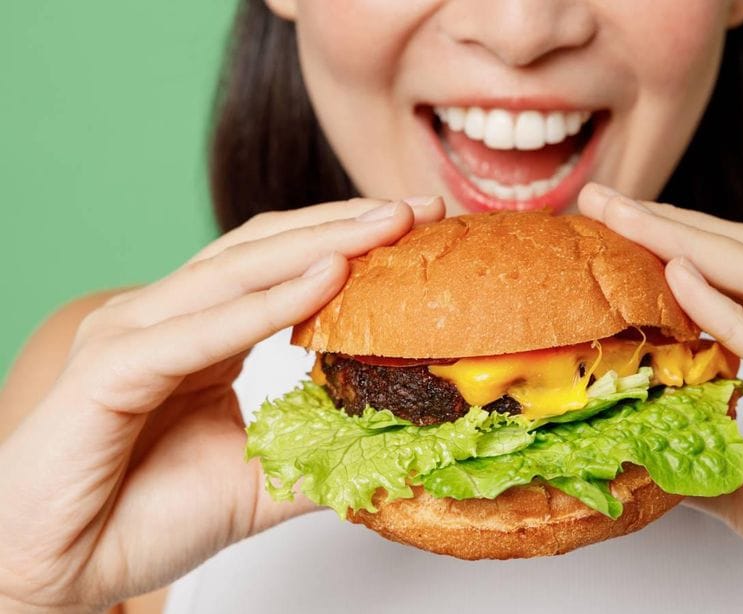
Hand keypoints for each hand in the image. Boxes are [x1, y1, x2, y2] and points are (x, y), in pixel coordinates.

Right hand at [0, 197, 444, 611]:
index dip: (349, 240)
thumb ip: (322, 456)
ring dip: (318, 245)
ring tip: (387, 226)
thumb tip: (397, 450)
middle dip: (347, 225)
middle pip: (265, 248)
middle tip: (419, 207)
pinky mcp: (111, 371)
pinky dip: (265, 305)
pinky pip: (199, 331)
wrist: (59, 573)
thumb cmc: (141, 517)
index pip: (281, 263)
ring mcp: (133, 335)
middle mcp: (165, 318)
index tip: (420, 228)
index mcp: (199, 332)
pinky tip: (326, 280)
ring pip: (236, 272)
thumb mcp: (261, 482)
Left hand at [578, 184, 742, 611]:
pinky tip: (683, 284)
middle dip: (672, 224)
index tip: (606, 225)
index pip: (740, 275)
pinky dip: (737, 317)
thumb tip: (636, 436)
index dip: (674, 244)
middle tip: (603, 198)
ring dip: (692, 246)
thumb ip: (702, 449)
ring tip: (628, 219)